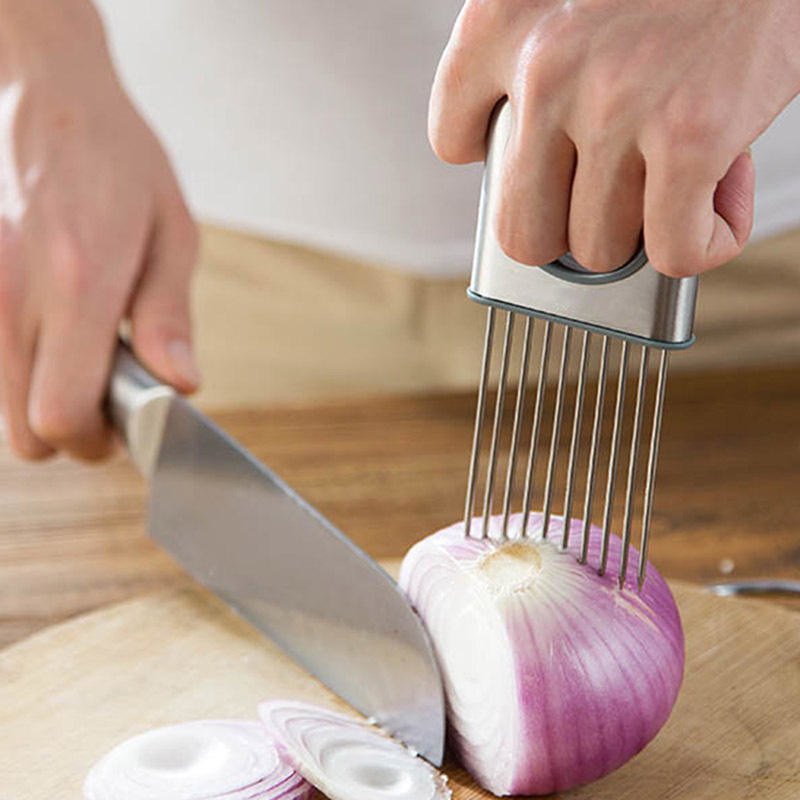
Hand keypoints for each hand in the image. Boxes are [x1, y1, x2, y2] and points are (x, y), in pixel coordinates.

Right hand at [0, 0, 198, 460]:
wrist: (47, 96)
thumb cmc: (121, 163)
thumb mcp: (171, 234)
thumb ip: (169, 317)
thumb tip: (181, 385)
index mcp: (79, 283)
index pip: (61, 415)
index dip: (97, 440)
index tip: (125, 423)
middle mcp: (13, 295)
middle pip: (23, 432)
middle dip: (71, 431)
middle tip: (107, 393)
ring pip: (0, 404)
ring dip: (42, 400)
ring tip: (82, 351)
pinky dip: (21, 366)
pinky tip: (52, 328)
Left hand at [430, 0, 799, 275]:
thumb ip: (544, 74)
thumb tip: (550, 175)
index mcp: (503, 20)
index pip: (453, 139)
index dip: (499, 166)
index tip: (538, 159)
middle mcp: (548, 67)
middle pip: (522, 231)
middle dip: (565, 233)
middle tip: (603, 201)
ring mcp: (616, 105)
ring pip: (598, 249)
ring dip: (638, 231)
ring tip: (669, 184)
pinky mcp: (691, 136)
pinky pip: (672, 252)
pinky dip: (698, 246)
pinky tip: (711, 212)